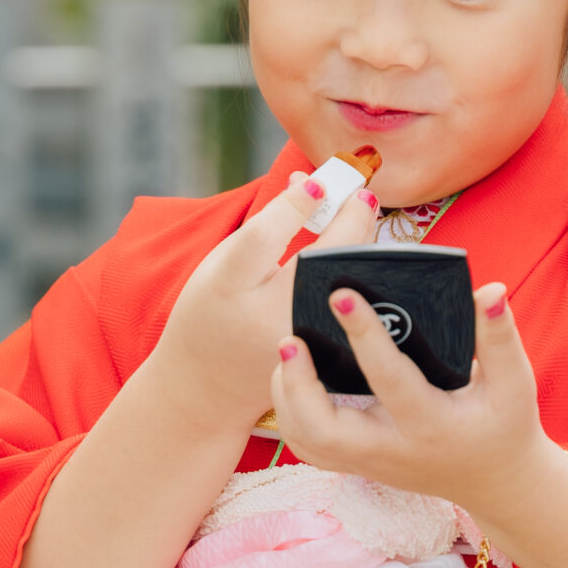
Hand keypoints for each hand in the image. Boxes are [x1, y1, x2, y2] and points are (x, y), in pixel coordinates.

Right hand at [152, 171, 379, 438]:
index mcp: (228, 286)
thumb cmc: (212, 312)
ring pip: (344, 282)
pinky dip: (361, 273)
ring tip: (361, 212)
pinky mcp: (320, 357)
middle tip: (360, 190)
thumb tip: (310, 183)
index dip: (293, 207)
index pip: (264, 237)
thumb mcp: (220, 265)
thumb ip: (264, 225)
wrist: (205, 385)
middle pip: (318, 259)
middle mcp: (267, 316)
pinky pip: (351, 307)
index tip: (316, 182)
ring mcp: (298, 341)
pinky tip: (362, 249)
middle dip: (349, 218)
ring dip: (361, 243)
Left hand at [268, 280, 567, 542]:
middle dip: (299, 384)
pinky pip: (308, 447)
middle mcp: (392, 450)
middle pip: (324, 431)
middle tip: (290, 338)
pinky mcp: (357, 465)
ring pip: (307, 442)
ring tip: (289, 350)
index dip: (364, 335)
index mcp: (432, 425)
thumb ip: (500, 335)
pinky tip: (294, 377)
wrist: (498, 481)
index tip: (340, 294)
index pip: (390, 379)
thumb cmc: (505, 424)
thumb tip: (488, 290)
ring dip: (288, 396)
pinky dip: (291, 413)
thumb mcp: (515, 382)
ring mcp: (370, 463)